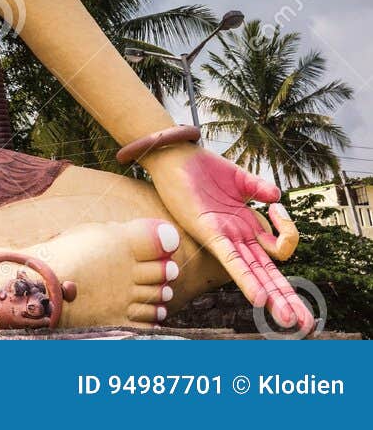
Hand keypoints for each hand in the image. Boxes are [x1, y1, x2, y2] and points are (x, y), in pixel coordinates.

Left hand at [148, 145, 311, 332]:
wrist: (172, 155)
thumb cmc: (200, 169)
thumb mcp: (238, 179)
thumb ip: (259, 188)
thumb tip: (278, 197)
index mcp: (246, 226)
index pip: (276, 249)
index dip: (288, 239)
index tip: (277, 210)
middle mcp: (237, 237)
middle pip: (268, 273)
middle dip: (288, 298)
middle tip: (308, 324)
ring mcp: (224, 237)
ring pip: (253, 273)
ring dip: (272, 297)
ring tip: (289, 319)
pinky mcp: (208, 233)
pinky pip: (230, 260)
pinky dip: (245, 279)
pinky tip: (259, 297)